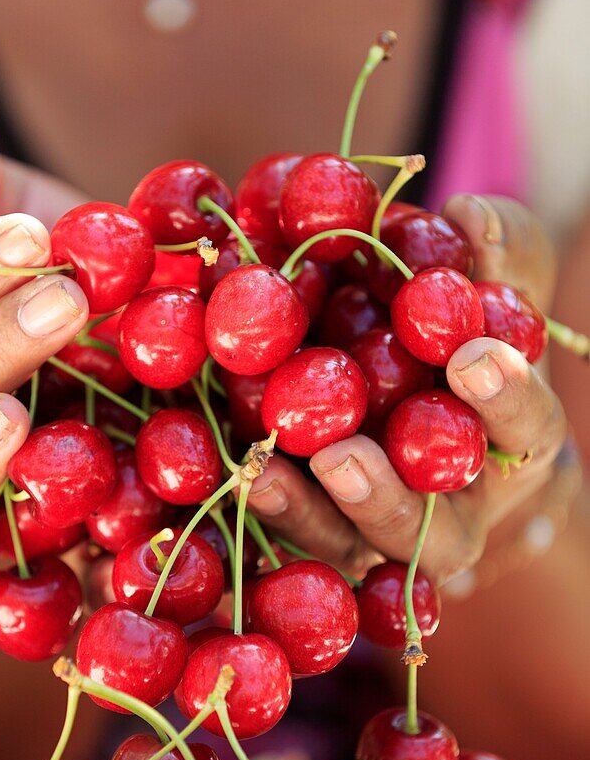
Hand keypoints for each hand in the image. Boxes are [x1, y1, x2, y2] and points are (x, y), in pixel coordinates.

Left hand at [247, 195, 567, 584]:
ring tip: (265, 471)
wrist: (415, 382)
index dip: (504, 398)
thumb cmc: (464, 331)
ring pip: (351, 544)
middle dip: (388, 497)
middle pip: (432, 531)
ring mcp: (380, 531)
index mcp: (510, 444)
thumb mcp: (493, 286)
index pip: (524, 428)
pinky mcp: (321, 529)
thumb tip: (466, 216)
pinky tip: (236, 469)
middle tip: (344, 458)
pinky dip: (266, 501)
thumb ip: (496, 255)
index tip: (470, 353)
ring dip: (308, 513)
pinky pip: (294, 531)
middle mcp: (450, 509)